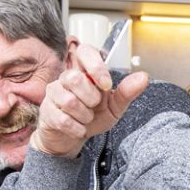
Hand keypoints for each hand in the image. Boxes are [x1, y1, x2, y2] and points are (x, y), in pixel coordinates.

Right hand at [29, 41, 149, 159]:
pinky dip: (76, 128)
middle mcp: (66, 78)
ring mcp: (54, 93)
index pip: (85, 51)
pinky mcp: (46, 111)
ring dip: (84, 116)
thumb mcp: (114, 107)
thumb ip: (127, 92)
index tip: (106, 85)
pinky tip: (79, 128)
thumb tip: (143, 77)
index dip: (96, 66)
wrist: (73, 138)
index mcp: (85, 71)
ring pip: (68, 100)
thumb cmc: (93, 117)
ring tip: (86, 118)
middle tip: (94, 106)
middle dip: (91, 98)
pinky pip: (62, 119)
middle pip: (75, 78)